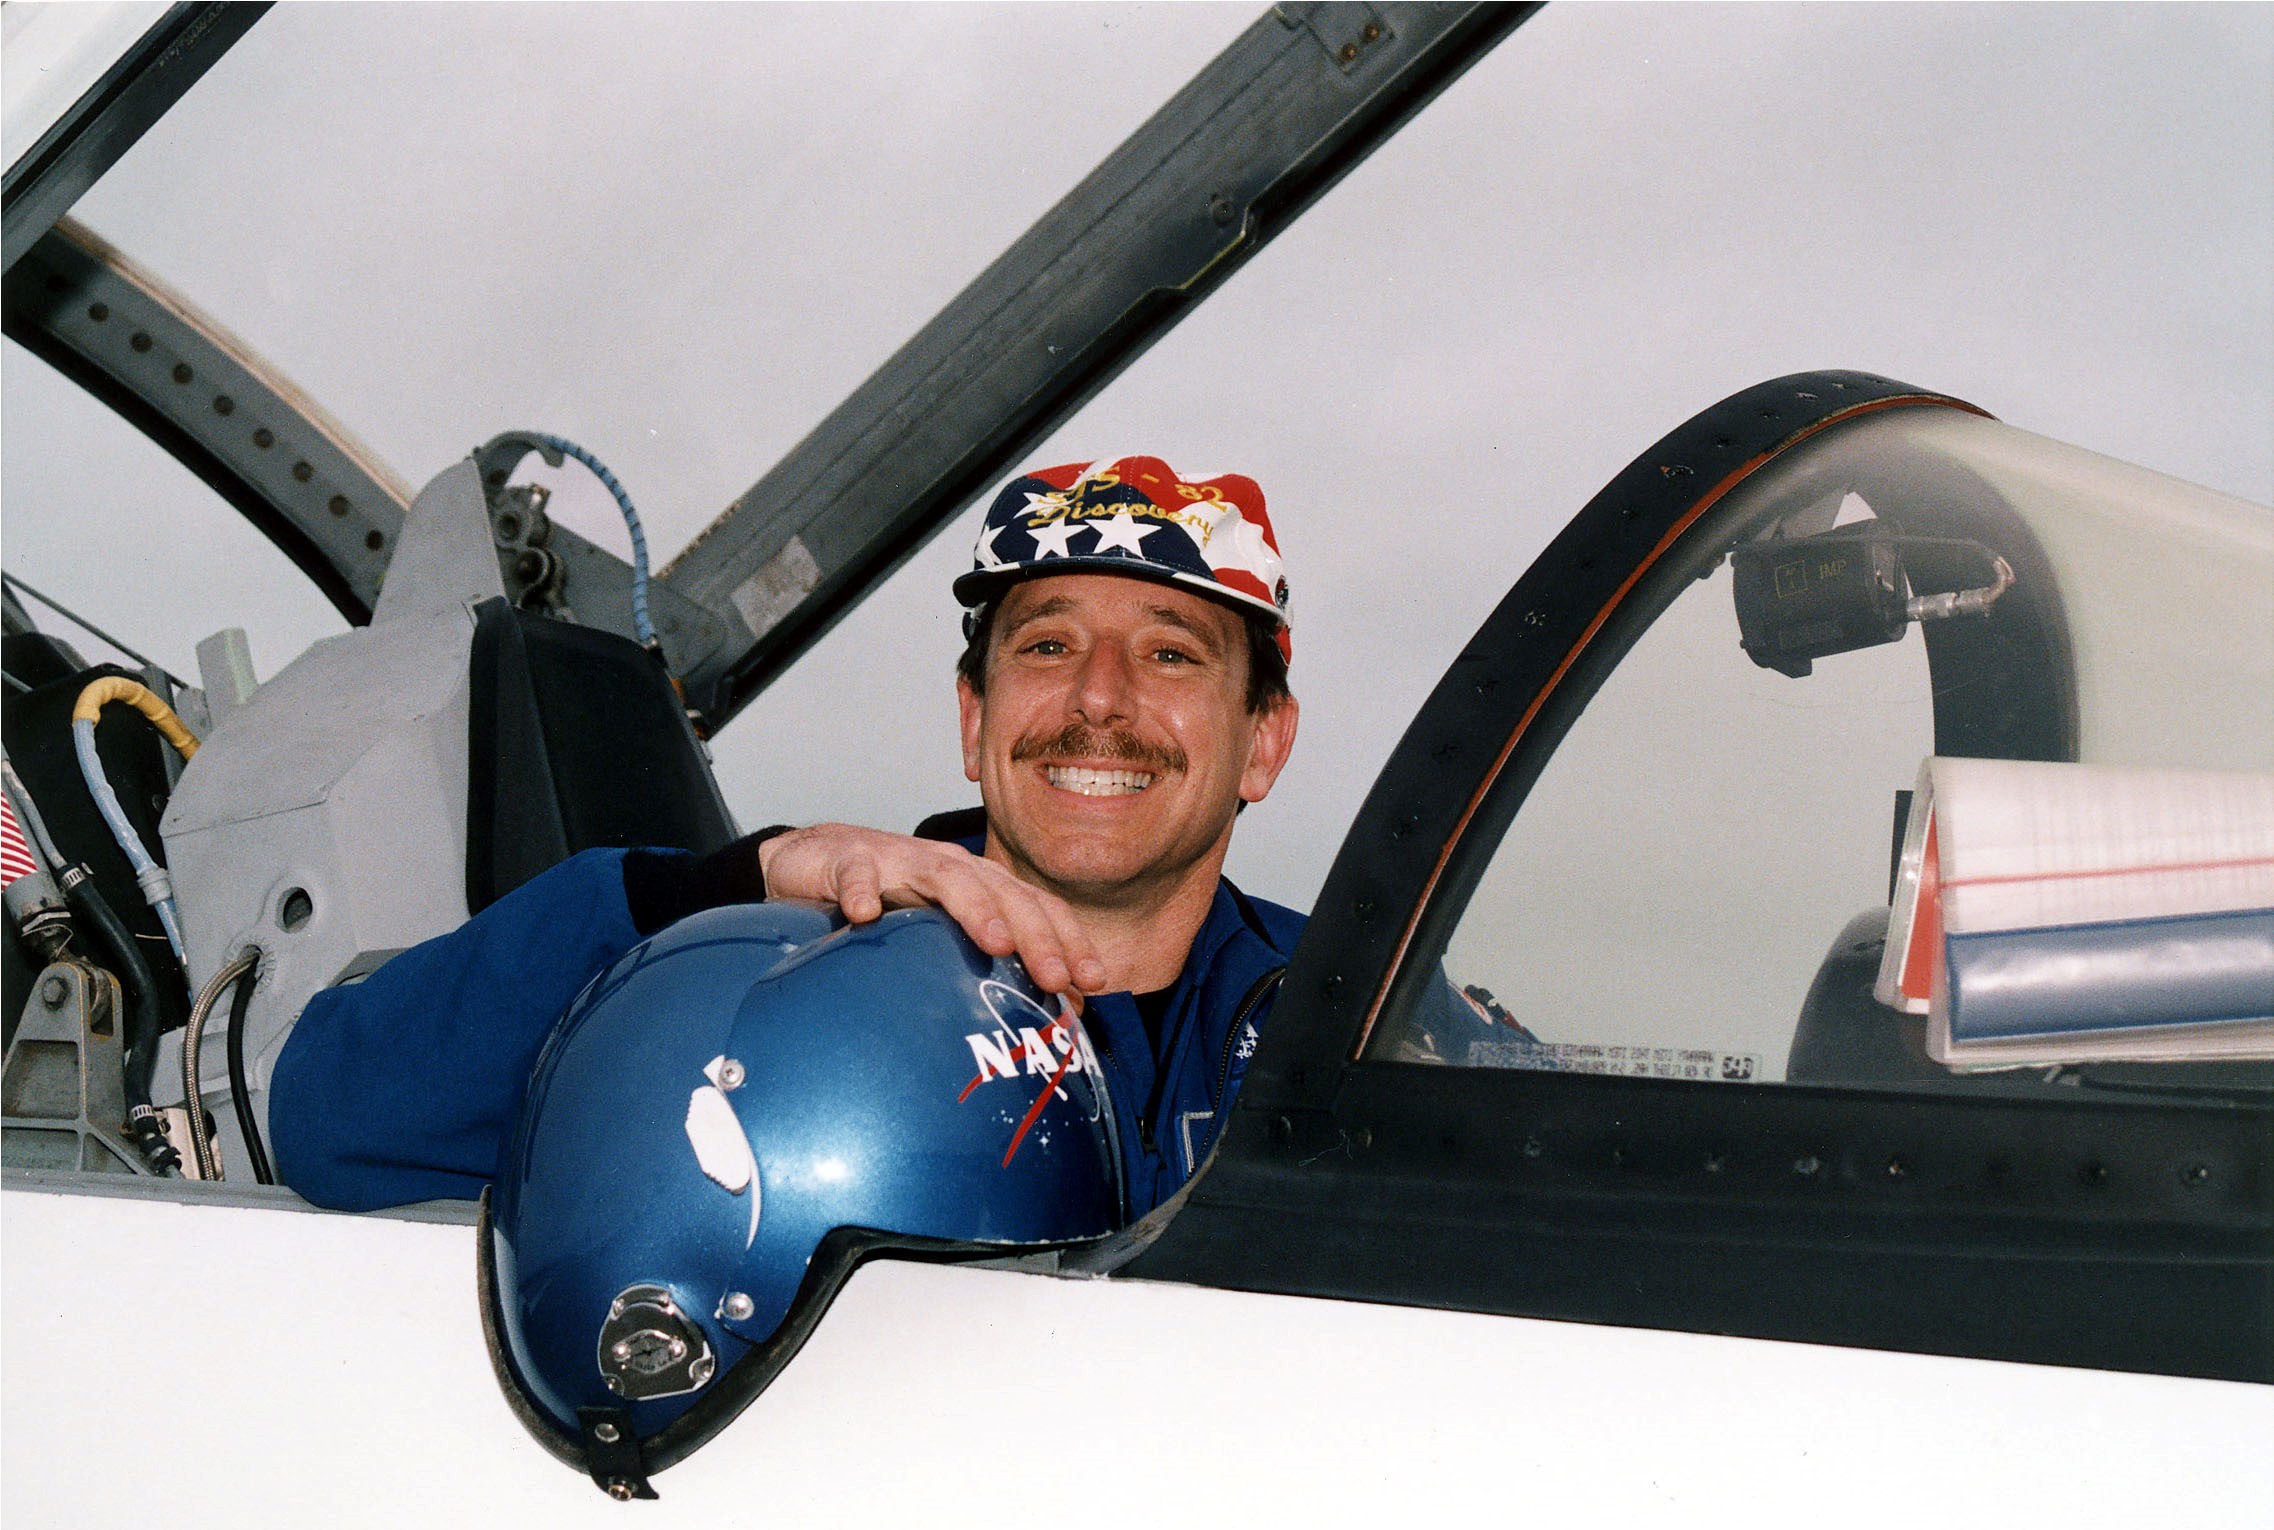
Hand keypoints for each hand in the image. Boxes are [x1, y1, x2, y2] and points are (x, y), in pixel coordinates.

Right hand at [759, 824, 1107, 995]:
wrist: (822, 861)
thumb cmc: (893, 904)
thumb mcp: (948, 934)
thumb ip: (997, 964)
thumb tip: (1063, 1008)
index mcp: (980, 885)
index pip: (1037, 906)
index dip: (1070, 940)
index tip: (1095, 982)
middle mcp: (949, 867)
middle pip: (1003, 892)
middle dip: (1035, 935)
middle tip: (1056, 977)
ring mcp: (900, 860)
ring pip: (947, 876)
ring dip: (976, 908)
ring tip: (997, 942)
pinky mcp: (848, 860)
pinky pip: (857, 874)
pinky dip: (862, 891)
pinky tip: (865, 915)